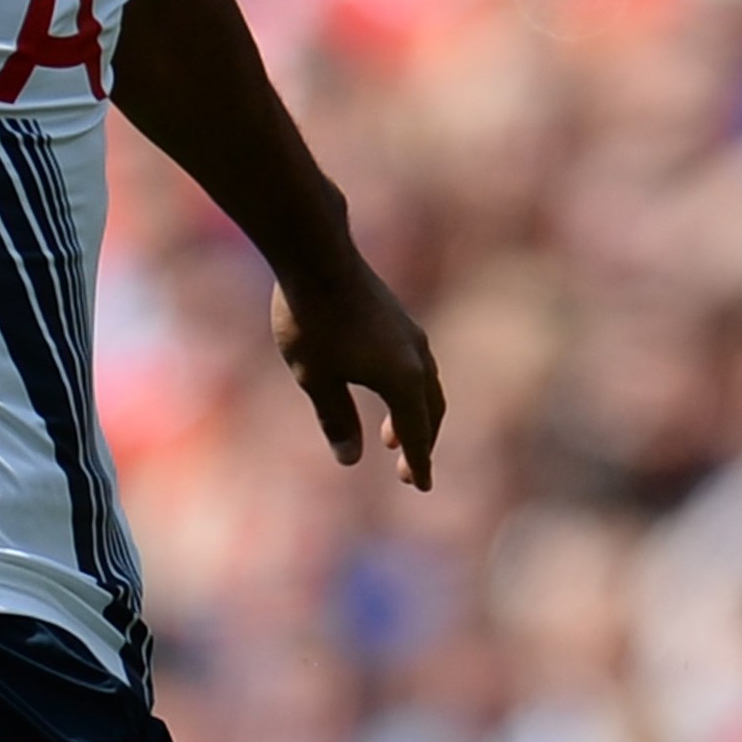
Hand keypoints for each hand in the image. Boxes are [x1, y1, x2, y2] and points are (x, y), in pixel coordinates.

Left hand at [271, 247, 442, 489]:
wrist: (317, 255)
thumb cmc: (311, 321)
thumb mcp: (316, 378)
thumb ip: (337, 419)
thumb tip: (351, 459)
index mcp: (402, 379)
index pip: (415, 433)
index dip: (418, 462)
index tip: (421, 486)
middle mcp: (416, 357)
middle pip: (430, 410)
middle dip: (420, 443)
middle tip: (406, 472)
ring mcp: (410, 333)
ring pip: (424, 385)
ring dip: (414, 415)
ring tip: (390, 438)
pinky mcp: (397, 317)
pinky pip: (415, 365)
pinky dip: (408, 390)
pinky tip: (382, 388)